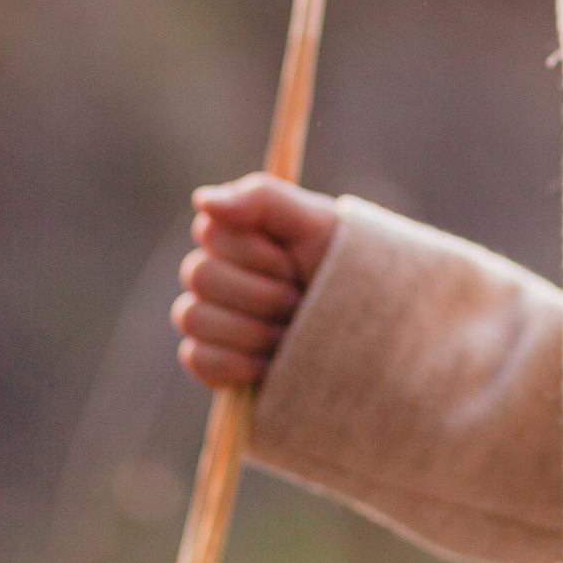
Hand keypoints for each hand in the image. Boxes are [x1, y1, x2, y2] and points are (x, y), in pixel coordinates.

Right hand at [172, 172, 339, 389]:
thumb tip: (203, 200)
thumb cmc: (345, 266)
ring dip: (253, 329)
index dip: (256, 253)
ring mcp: (210, 316)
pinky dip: (236, 362)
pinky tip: (271, 361)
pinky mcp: (212, 360)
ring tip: (290, 331)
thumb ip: (263, 199)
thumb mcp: (317, 222)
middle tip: (298, 299)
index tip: (294, 262)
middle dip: (261, 293)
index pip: (211, 232)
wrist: (368, 330)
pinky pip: (197, 358)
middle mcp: (216, 272)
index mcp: (238, 234)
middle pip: (200, 276)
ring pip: (194, 317)